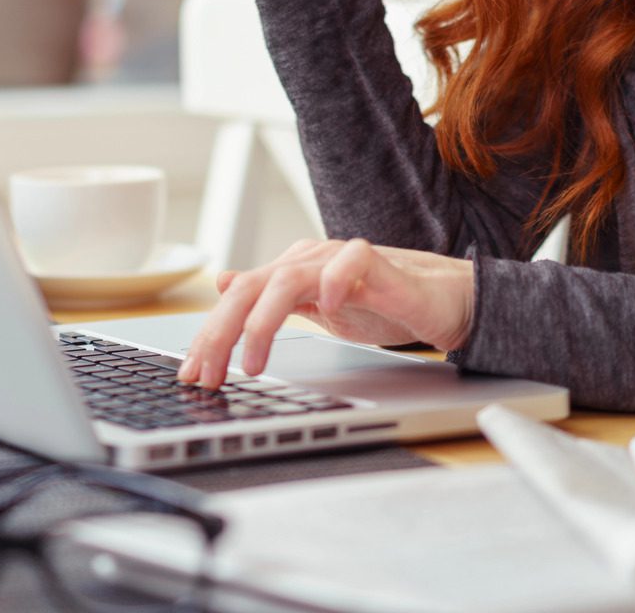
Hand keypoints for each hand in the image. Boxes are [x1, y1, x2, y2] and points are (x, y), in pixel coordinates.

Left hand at [176, 238, 474, 388]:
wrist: (443, 298)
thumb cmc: (382, 304)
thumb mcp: (315, 308)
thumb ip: (271, 298)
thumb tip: (223, 283)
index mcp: (290, 271)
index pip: (236, 297)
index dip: (209, 335)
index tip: (191, 375)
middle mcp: (309, 260)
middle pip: (250, 286)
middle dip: (222, 334)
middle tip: (210, 376)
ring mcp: (340, 258)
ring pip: (287, 277)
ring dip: (262, 323)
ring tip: (254, 364)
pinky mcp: (377, 263)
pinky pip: (349, 261)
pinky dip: (332, 281)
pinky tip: (325, 308)